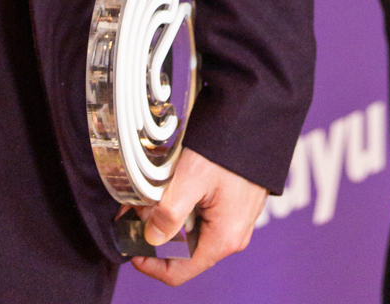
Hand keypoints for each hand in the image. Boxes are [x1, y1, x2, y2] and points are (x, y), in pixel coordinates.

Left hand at [129, 148, 265, 286]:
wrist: (258, 118)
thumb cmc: (229, 147)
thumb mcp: (192, 178)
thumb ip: (169, 214)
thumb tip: (152, 238)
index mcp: (224, 238)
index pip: (180, 272)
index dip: (151, 264)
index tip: (131, 248)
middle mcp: (233, 235)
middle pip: (184, 250)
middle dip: (157, 231)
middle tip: (138, 207)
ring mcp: (236, 219)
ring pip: (192, 229)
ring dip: (169, 214)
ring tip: (154, 190)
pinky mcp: (235, 202)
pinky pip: (203, 213)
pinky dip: (184, 203)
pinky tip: (174, 182)